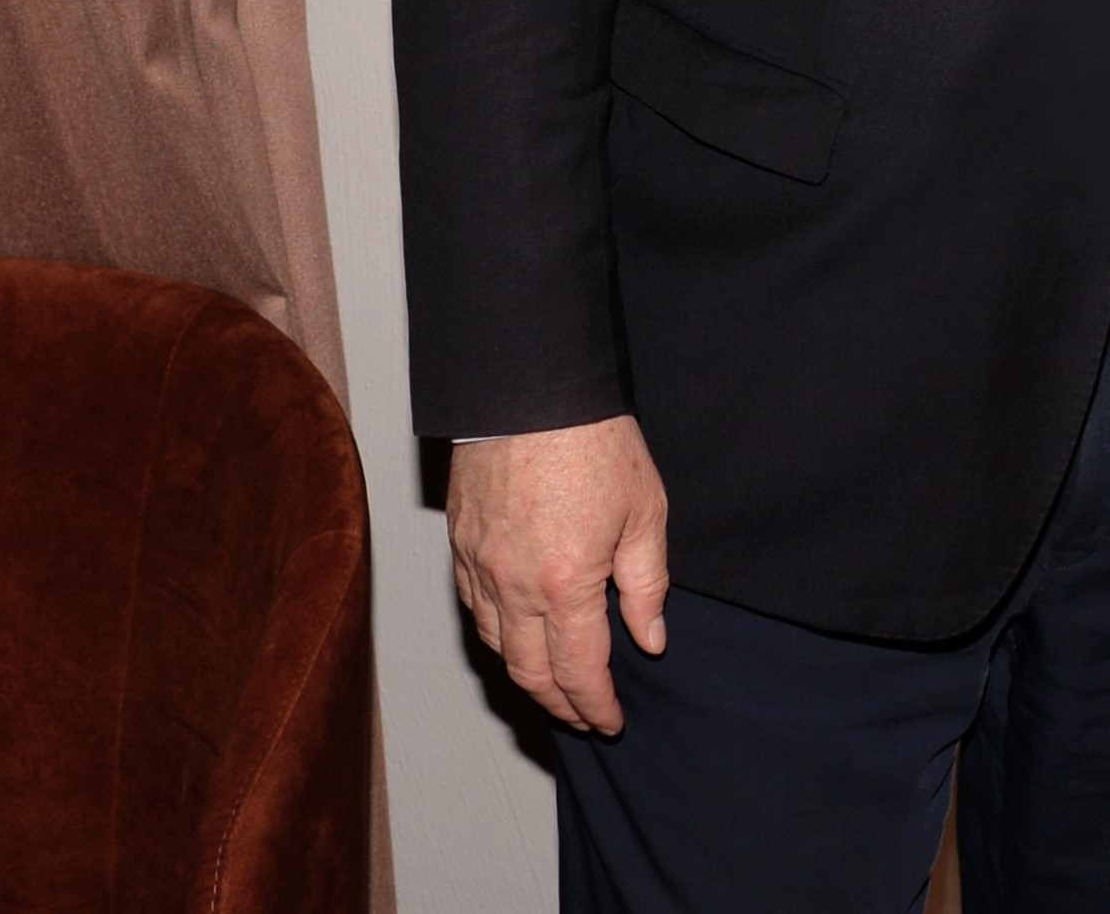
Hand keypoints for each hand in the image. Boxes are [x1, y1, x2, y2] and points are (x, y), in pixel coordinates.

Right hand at [447, 415, 669, 732]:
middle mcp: (513, 586)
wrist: (532, 388)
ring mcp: (478, 566)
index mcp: (565, 584)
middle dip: (559, 704)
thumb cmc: (596, 441)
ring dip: (525, 674)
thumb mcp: (645, 511)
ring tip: (554, 685)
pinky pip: (474, 607)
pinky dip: (496, 634)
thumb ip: (647, 584)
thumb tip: (650, 638)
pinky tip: (517, 634)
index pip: (579, 671)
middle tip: (584, 716)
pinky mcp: (459, 544)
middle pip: (529, 672)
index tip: (611, 722)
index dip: (595, 705)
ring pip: (494, 645)